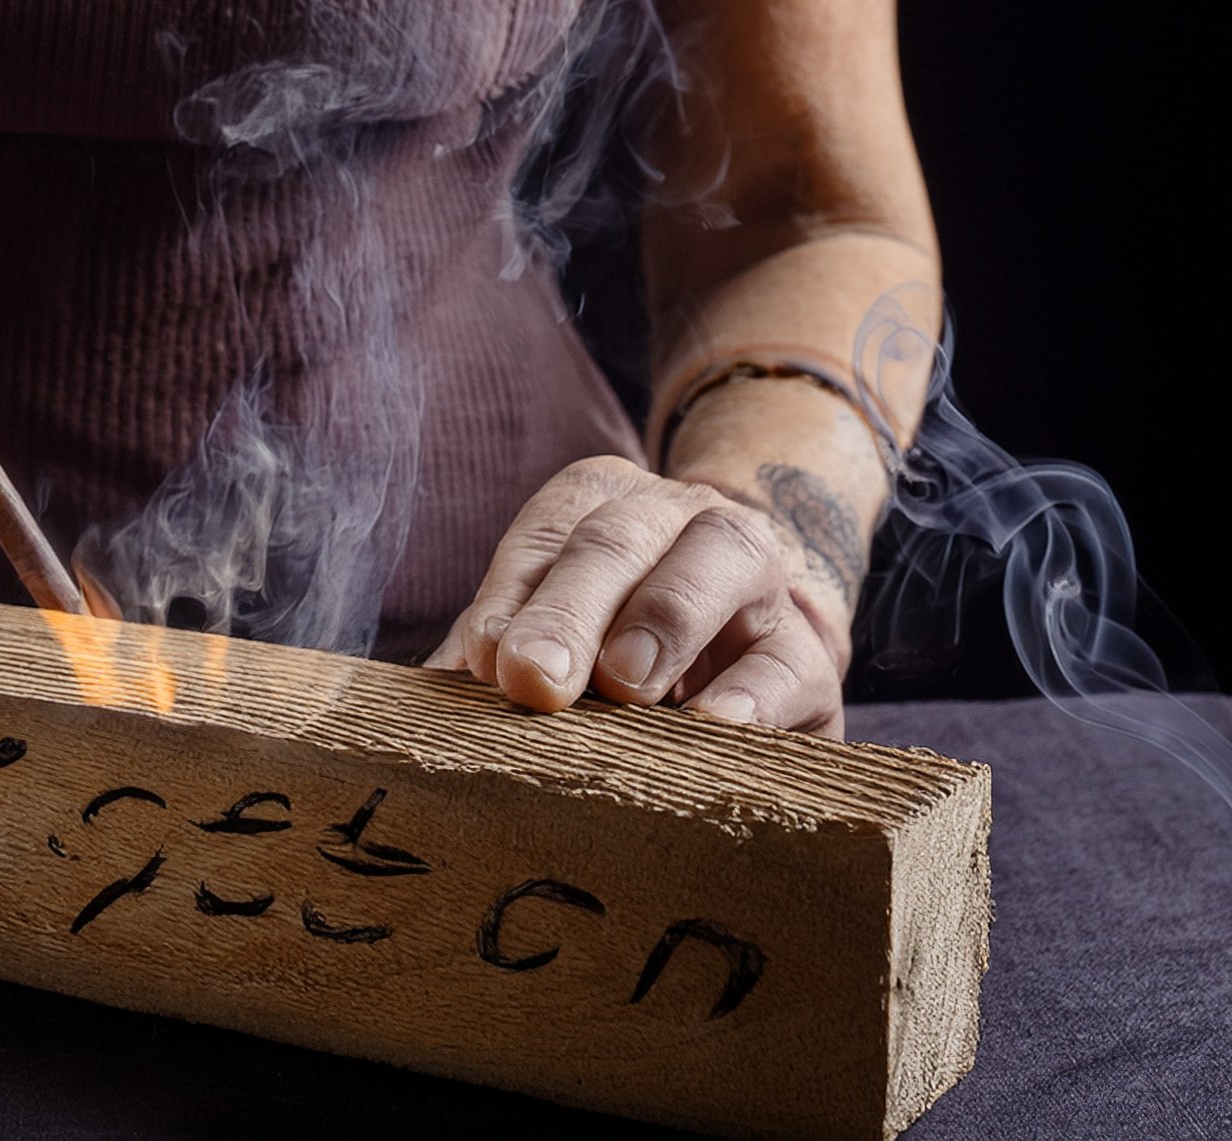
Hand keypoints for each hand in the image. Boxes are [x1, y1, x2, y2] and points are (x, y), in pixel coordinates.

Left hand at [438, 456, 849, 734]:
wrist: (748, 666)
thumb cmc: (610, 652)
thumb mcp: (545, 638)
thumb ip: (490, 658)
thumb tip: (421, 703)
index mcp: (602, 504)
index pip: (549, 530)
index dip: (514, 593)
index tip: (489, 660)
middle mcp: (682, 519)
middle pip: (620, 538)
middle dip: (570, 608)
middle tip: (533, 680)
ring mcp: (758, 580)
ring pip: (724, 558)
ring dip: (665, 619)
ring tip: (623, 686)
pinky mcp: (809, 660)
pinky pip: (790, 662)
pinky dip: (750, 696)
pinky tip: (710, 726)